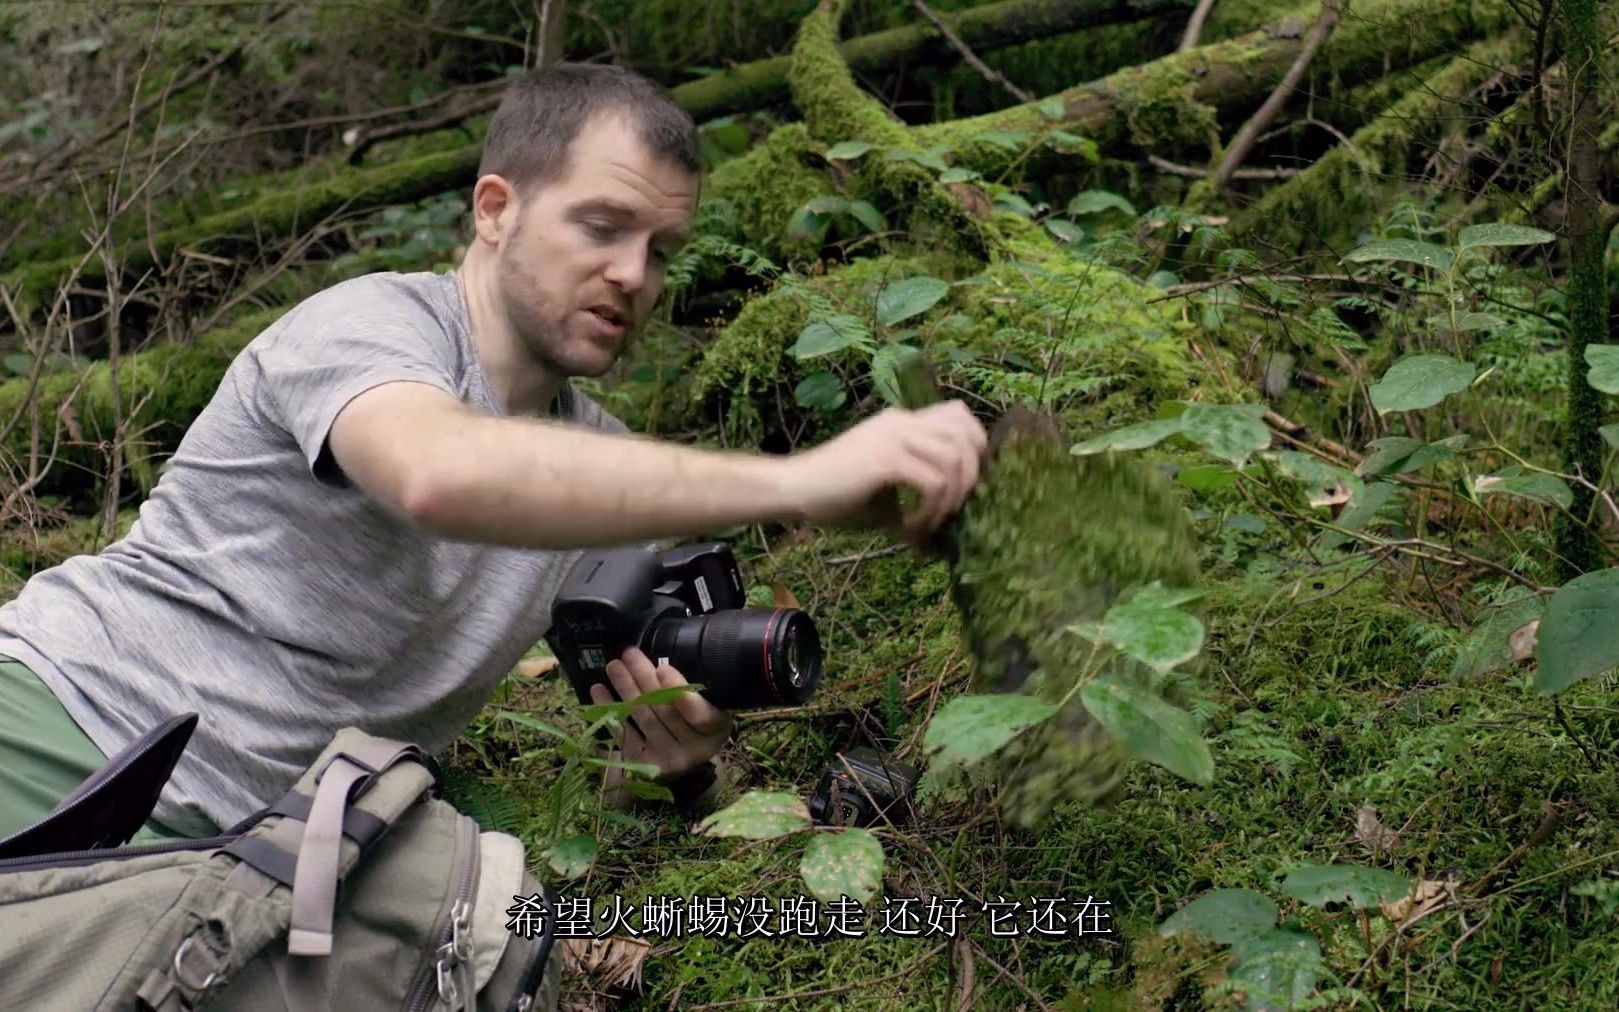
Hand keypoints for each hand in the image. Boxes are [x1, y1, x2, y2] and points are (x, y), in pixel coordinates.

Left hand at [590, 648, 732, 803]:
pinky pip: (623, 733)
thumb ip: (691, 689)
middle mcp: (694, 748)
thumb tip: (659, 660)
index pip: (699, 713)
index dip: (679, 690)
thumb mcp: (706, 705)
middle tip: (629, 654)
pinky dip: (610, 710)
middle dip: (644, 678)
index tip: (662, 667)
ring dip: (625, 688)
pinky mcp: (643, 763)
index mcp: (715, 729)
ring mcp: (667, 758)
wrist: (687, 759)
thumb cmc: (697, 723)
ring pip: (643, 717)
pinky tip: (599, 690)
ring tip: (614, 665)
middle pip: (665, 710)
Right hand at [780, 400, 987, 545]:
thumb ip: (916, 488)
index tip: (966, 484)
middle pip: (965, 432)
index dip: (975, 447)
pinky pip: (934, 483)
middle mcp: (902, 422)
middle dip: (972, 476)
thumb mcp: (885, 488)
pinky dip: (930, 512)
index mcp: (902, 422)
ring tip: (927, 524)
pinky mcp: (886, 460)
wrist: (793, 488)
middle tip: (954, 509)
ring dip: (950, 501)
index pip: (958, 415)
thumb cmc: (833, 494)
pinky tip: (910, 529)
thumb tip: (948, 516)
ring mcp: (895, 437)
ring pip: (955, 460)